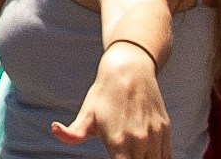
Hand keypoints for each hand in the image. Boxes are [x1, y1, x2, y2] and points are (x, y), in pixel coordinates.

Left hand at [53, 41, 169, 158]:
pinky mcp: (165, 132)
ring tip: (133, 154)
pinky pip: (166, 156)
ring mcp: (155, 137)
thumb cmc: (104, 94)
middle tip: (121, 156)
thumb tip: (54, 130)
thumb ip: (72, 132)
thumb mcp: (86, 113)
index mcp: (118, 142)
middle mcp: (139, 141)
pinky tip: (146, 155)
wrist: (129, 70)